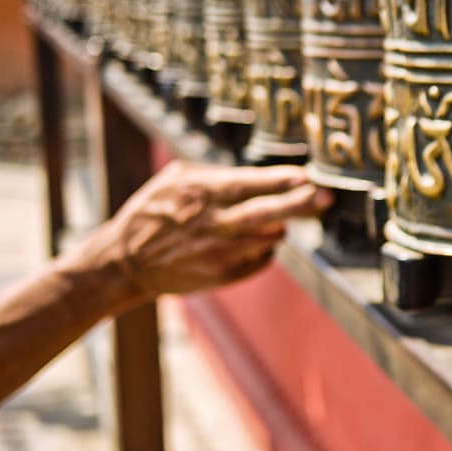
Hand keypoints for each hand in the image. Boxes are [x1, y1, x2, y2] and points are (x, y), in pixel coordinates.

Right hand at [86, 160, 332, 302]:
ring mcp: (218, 253)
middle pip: (264, 213)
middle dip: (299, 204)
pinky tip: (256, 240)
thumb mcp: (177, 178)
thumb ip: (217, 174)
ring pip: (268, 238)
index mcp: (202, 194)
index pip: (249, 184)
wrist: (126, 260)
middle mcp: (212, 224)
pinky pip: (260, 259)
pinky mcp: (222, 276)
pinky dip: (266, 248)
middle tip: (326, 198)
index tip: (306, 176)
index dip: (279, 180)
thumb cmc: (154, 211)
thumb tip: (259, 175)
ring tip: (285, 217)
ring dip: (281, 226)